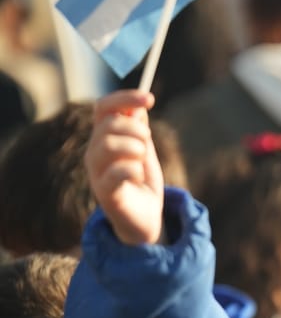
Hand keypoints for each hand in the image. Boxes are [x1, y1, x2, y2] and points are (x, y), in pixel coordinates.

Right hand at [86, 90, 164, 244]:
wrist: (145, 219)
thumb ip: (140, 129)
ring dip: (135, 148)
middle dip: (135, 128)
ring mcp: (96, 174)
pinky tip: (138, 177)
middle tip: (148, 141)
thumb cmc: (142, 183)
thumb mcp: (145, 151)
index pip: (103, 108)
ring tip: (142, 160)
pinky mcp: (105, 193)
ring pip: (108, 144)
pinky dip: (133, 170)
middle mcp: (94, 153)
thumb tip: (138, 105)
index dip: (124, 98)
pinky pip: (116, 172)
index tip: (149, 98)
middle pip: (107, 125)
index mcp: (102, 138)